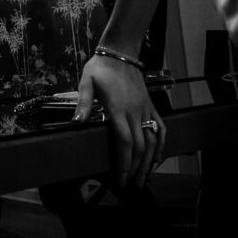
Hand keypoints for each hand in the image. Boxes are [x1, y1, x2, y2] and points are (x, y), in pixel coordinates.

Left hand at [74, 54, 164, 188]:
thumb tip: (76, 122)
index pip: (125, 143)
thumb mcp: (86, 82)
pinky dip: (161, 145)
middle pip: (140, 147)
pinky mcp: (150, 106)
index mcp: (118, 109)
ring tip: (143, 178)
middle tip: (130, 186)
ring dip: (149, 162)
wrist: (120, 53)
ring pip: (152, 141)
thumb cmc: (100, 68)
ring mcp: (145, 109)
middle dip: (136, 169)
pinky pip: (160, 128)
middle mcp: (135, 112)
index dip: (124, 164)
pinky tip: (157, 158)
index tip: (120, 179)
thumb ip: (83, 103)